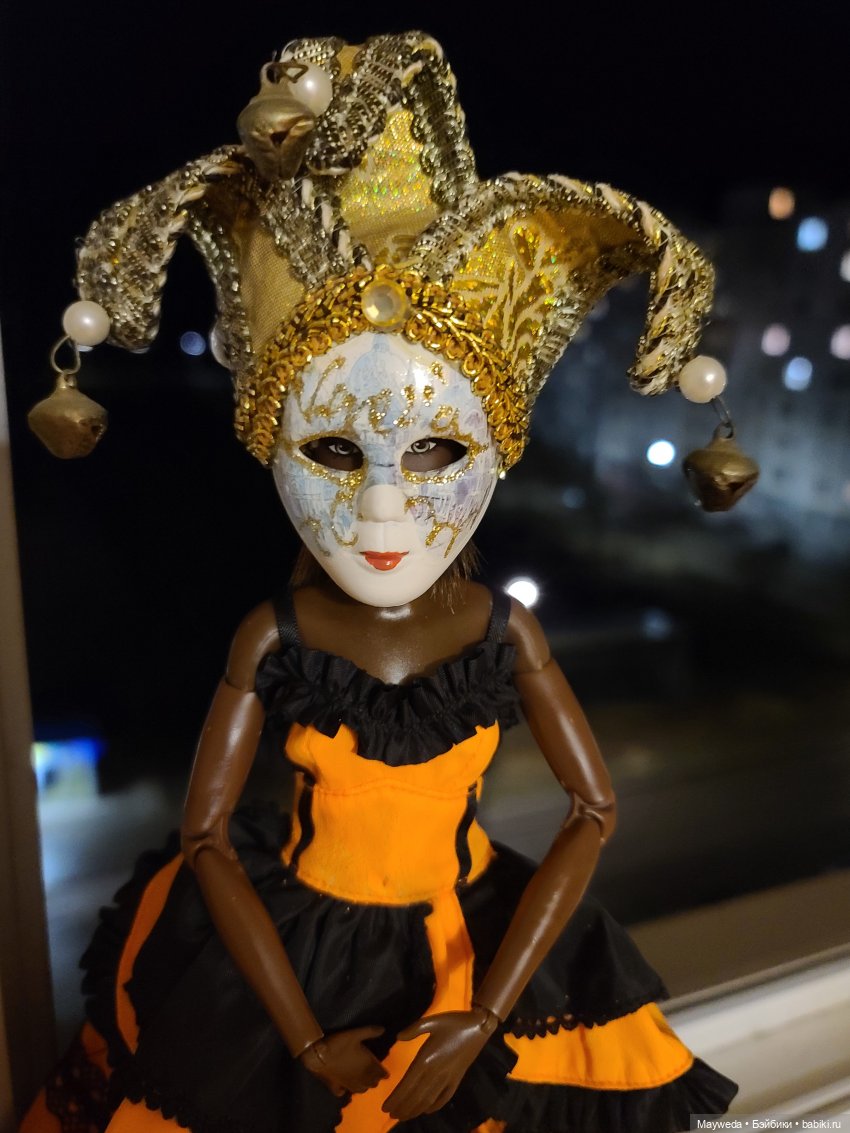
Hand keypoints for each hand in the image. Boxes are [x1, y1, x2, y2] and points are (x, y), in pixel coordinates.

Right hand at [299, 1026, 388, 1096]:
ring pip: (360, 1090)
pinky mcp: (335, 1086)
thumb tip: (383, 1029)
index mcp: (366, 1066)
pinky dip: (345, 1091)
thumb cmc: (338, 1044)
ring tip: (364, 1081)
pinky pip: (342, 1092)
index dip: (384, 1073)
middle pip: (372, 1083)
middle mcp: (359, 1078)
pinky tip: (344, 1088)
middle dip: (375, 1079)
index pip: (380, 1074)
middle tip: (375, 1074)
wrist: (318, 1055)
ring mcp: (347, 1084)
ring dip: (364, 1086)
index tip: (385, 1072)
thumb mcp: (356, 1034)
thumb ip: (370, 1031)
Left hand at [382, 1007, 496, 1120]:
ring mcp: (448, 1078)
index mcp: (426, 1059)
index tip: (385, 1107)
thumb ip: (414, 1029)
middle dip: (402, 1108)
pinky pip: (444, 1097)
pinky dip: (435, 1106)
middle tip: (390, 1115)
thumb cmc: (454, 1022)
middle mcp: (436, 1073)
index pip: (407, 1084)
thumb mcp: (432, 1020)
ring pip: (429, 1100)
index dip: (396, 1098)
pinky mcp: (457, 1079)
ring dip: (415, 1110)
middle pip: (416, 1096)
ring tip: (403, 1116)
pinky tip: (426, 1110)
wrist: (479, 1027)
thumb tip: (397, 1037)